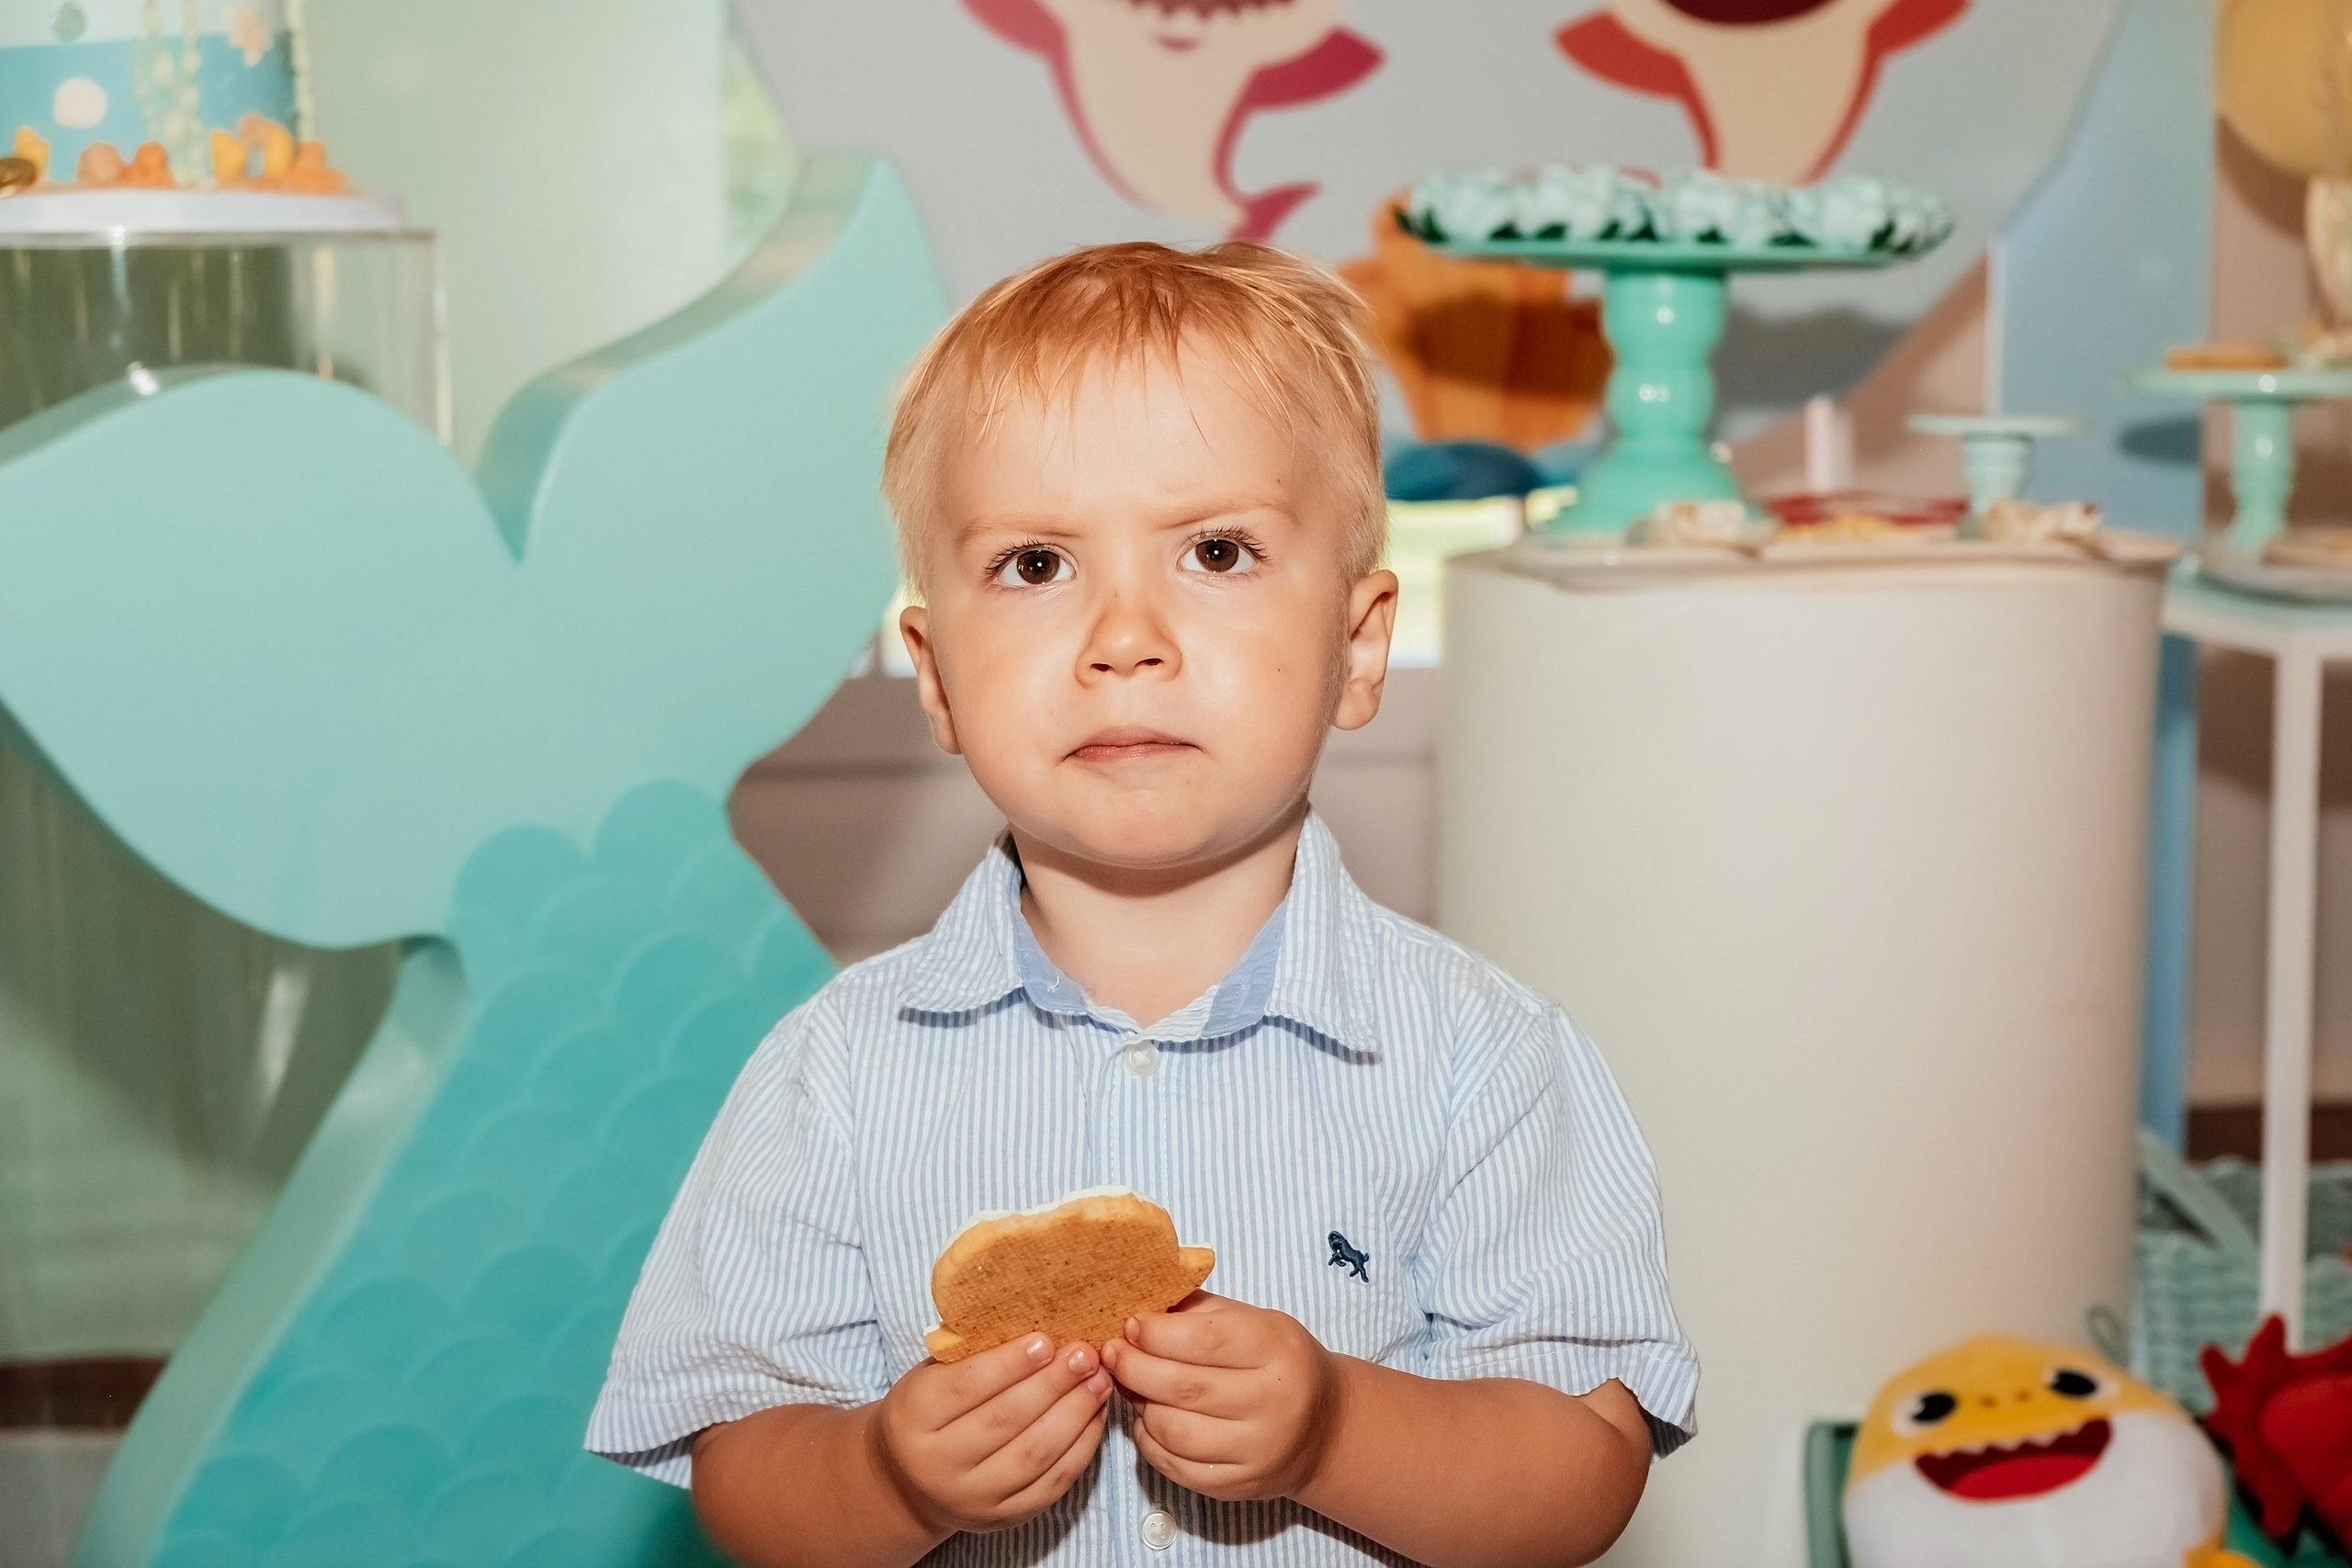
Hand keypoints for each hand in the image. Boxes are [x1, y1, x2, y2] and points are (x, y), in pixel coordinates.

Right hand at [873, 1333, 1112, 1534]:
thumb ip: (972, 1355)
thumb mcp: (931, 1377)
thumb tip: (1036, 1324)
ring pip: (1035, 1454)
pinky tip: (1094, 1414)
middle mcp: (939, 1465)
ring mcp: (973, 1498)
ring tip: (1098, 1380)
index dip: (1010, 1363)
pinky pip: (1053, 1482)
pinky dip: (1081, 1446)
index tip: (1046, 1339)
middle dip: (1053, 1384)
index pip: (966, 1386)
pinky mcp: (1004, 1518)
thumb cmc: (928, 1412)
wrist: (907, 1484)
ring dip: (1075, 1413)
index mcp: (913, 1418)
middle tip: (1085, 1355)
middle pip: (1006, 1420)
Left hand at [1101, 1292, 1341, 1501]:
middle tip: (1113, 1353)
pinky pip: (1175, 1466)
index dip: (1157, 1333)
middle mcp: (1273, 1402)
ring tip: (1133, 1385)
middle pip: (1183, 1388)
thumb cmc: (1277, 1361)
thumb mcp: (1252, 1320)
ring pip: (1173, 1431)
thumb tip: (1137, 1307)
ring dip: (1140, 1405)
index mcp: (1277, 1349)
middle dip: (1135, 1367)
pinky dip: (1149, 1440)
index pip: (1205, 1340)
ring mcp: (1257, 1450)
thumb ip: (1197, 1310)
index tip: (1131, 1324)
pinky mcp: (1239, 1485)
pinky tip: (1149, 1418)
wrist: (1324, 1428)